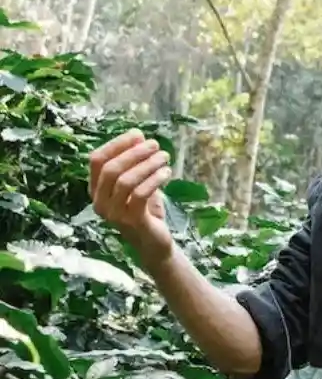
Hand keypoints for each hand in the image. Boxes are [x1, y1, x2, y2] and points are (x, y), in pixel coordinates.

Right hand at [89, 130, 173, 264]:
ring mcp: (114, 214)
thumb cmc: (145, 210)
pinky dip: (154, 180)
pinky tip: (167, 173)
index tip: (138, 135)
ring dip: (147, 164)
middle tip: (155, 145)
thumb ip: (136, 162)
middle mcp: (100, 202)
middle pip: (111, 169)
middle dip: (135, 153)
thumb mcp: (139, 183)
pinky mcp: (132, 221)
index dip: (117, 144)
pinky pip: (140, 195)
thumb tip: (139, 137)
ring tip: (164, 157)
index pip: (97, 160)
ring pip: (125, 181)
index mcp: (96, 190)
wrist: (154, 243)